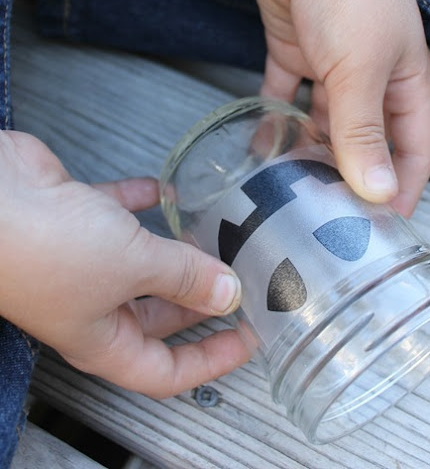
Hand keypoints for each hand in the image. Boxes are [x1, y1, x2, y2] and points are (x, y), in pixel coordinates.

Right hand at [0, 132, 248, 396]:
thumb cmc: (48, 249)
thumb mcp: (133, 267)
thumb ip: (184, 277)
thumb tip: (229, 293)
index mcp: (102, 339)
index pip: (164, 370)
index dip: (210, 360)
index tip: (249, 340)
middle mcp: (91, 304)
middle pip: (157, 316)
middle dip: (200, 303)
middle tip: (245, 283)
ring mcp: (80, 259)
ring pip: (140, 263)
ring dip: (176, 251)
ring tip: (218, 236)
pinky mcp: (73, 215)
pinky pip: (117, 212)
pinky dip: (142, 203)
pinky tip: (170, 191)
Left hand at [254, 0, 429, 216]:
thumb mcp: (362, 71)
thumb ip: (364, 133)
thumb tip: (379, 193)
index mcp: (406, 83)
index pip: (415, 149)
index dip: (404, 187)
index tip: (382, 230)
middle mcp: (371, 78)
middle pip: (365, 141)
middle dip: (349, 177)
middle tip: (325, 220)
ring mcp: (331, 65)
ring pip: (322, 123)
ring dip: (308, 153)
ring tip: (287, 191)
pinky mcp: (293, 51)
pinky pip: (284, 95)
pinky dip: (273, 119)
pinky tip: (259, 146)